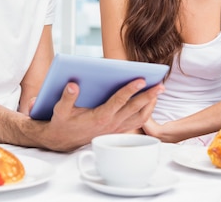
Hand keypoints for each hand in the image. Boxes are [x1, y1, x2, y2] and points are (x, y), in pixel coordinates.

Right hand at [40, 79, 163, 151]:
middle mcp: (111, 123)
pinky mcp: (117, 130)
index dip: (130, 90)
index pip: (119, 101)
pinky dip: (145, 113)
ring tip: (157, 91)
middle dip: (148, 96)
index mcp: (99, 117)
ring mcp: (116, 128)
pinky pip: (136, 122)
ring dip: (150, 105)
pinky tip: (149, 102)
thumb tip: (72, 85)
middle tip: (160, 85)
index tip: (141, 79)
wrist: (62, 141)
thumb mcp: (60, 110)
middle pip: (135, 109)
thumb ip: (67, 97)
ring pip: (139, 117)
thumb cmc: (63, 123)